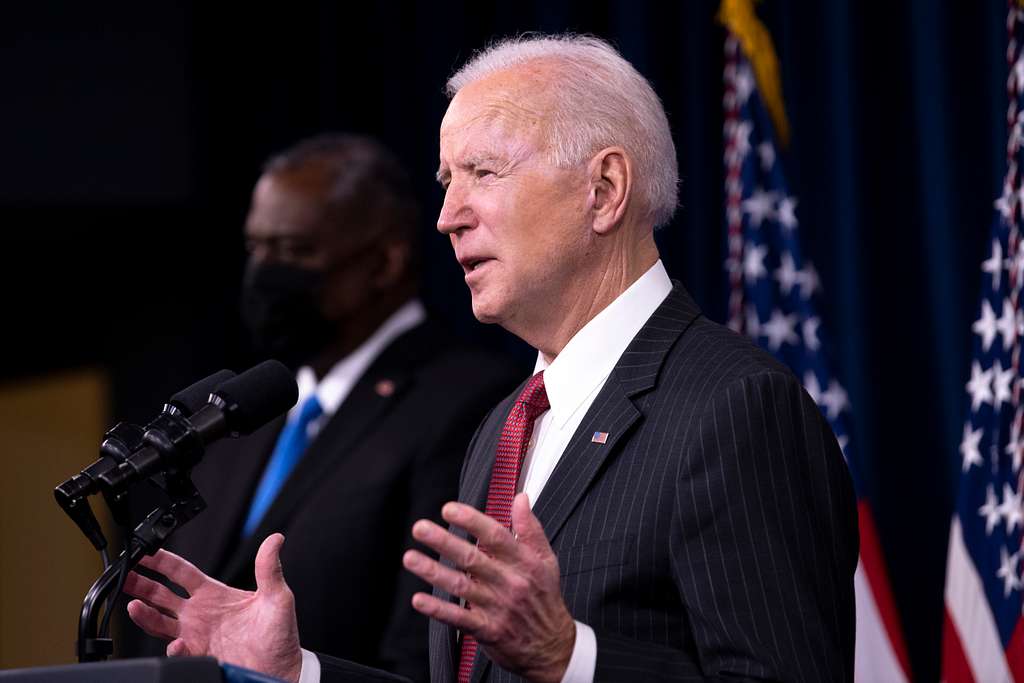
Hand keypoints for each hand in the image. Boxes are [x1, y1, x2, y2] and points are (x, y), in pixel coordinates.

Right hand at [124, 533, 302, 682]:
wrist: (283, 671)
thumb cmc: (280, 636)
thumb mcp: (277, 597)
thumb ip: (270, 569)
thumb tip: (276, 539)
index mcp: (215, 594)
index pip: (182, 572)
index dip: (162, 561)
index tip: (145, 551)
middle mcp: (200, 613)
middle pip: (161, 595)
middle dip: (141, 584)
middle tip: (124, 575)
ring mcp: (196, 635)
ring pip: (159, 622)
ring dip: (145, 615)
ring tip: (134, 606)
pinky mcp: (198, 655)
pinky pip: (177, 651)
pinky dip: (174, 648)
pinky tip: (177, 642)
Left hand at [403, 493, 574, 682]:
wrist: (552, 647)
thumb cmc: (545, 599)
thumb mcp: (546, 560)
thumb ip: (531, 528)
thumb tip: (520, 499)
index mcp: (524, 562)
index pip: (495, 536)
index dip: (471, 520)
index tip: (449, 509)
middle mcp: (510, 582)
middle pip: (473, 558)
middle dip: (444, 542)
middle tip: (421, 528)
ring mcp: (498, 607)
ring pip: (461, 586)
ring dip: (433, 572)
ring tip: (411, 558)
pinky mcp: (488, 630)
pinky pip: (459, 618)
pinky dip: (438, 609)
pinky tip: (420, 600)